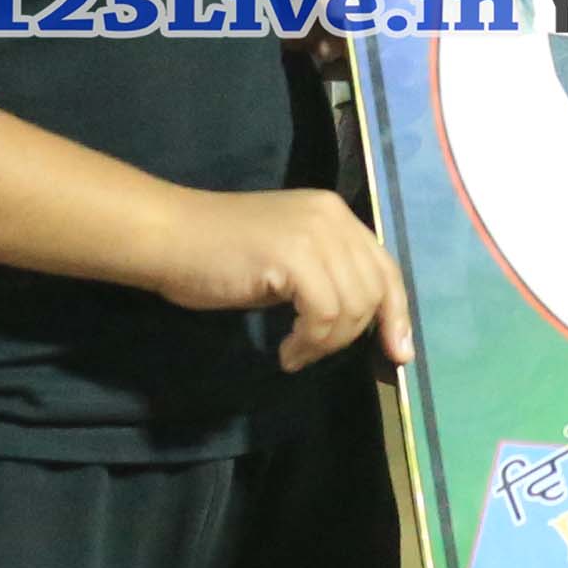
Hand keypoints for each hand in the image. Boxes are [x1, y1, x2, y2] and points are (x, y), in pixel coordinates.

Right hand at [168, 185, 408, 372]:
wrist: (170, 237)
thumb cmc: (218, 254)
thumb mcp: (287, 259)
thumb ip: (326, 275)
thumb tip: (365, 321)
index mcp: (333, 213)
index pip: (385, 267)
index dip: (397, 314)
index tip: (398, 355)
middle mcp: (331, 216)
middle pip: (374, 291)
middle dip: (354, 336)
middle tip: (314, 354)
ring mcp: (313, 233)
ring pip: (353, 307)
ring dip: (327, 344)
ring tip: (296, 353)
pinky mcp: (292, 256)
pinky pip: (325, 315)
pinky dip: (310, 343)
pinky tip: (286, 352)